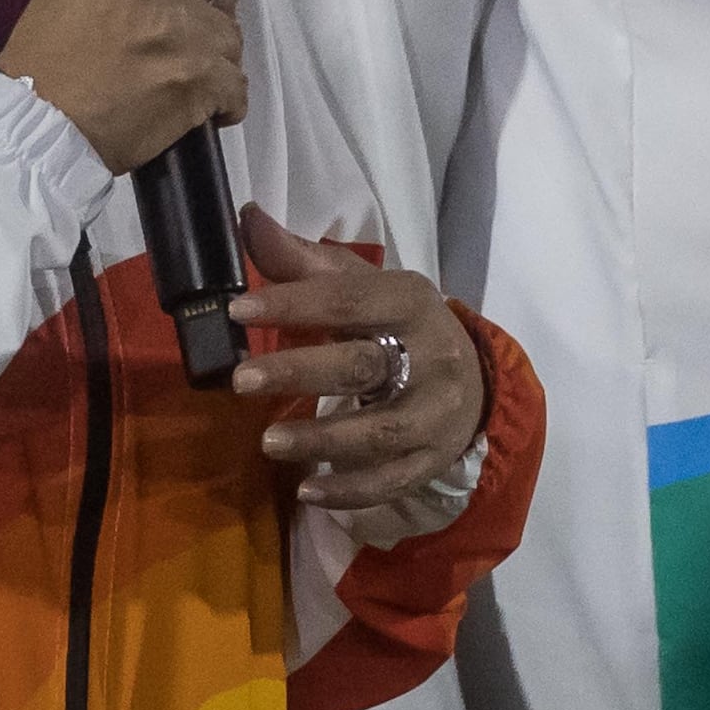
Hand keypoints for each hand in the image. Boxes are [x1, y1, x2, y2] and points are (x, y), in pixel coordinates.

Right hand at [0, 0, 243, 173]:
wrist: (37, 124)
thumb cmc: (44, 56)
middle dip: (200, 6)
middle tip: (171, 32)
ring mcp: (188, 28)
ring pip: (230, 35)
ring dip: (209, 55)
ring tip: (170, 75)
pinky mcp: (203, 78)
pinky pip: (235, 84)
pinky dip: (219, 98)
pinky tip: (189, 103)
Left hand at [227, 211, 484, 517]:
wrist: (472, 380)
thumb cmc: (398, 325)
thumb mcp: (362, 285)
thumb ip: (303, 260)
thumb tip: (247, 217)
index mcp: (411, 302)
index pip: (349, 300)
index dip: (294, 302)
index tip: (237, 310)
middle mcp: (432, 356)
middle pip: (363, 365)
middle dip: (300, 372)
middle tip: (240, 380)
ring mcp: (437, 414)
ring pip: (380, 432)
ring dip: (322, 440)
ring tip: (267, 443)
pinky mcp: (434, 459)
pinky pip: (391, 481)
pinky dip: (350, 490)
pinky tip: (307, 491)